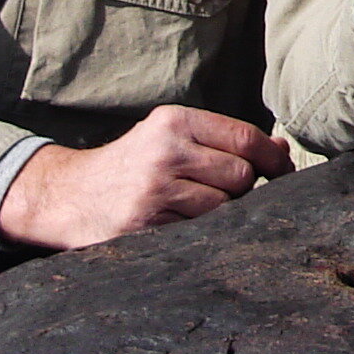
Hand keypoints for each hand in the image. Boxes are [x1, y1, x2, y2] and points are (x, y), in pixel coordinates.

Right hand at [0, 104, 292, 249]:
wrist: (69, 196)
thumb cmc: (134, 164)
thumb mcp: (171, 137)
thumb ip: (225, 140)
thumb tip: (282, 151)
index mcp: (174, 121)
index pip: (245, 138)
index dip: (272, 159)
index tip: (283, 172)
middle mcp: (165, 151)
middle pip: (240, 175)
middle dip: (243, 189)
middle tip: (224, 193)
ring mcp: (154, 190)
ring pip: (223, 206)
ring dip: (222, 213)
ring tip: (197, 208)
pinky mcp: (144, 224)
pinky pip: (198, 231)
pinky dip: (200, 231)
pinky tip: (182, 224)